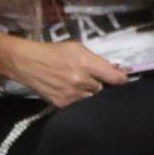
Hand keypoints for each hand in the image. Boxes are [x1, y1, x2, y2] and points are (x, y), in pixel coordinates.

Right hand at [0, 36, 129, 108]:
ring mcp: (72, 95)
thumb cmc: (54, 52)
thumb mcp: (76, 48)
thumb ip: (96, 60)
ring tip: (84, 88)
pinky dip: (80, 101)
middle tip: (97, 83)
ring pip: (93, 100)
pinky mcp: (63, 105)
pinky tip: (75, 94)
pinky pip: (80, 106)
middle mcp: (80, 80)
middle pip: (103, 90)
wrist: (27, 63)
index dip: (122, 80)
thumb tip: (116, 70)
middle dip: (102, 86)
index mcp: (85, 62)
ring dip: (92, 95)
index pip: (113, 77)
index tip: (125, 82)